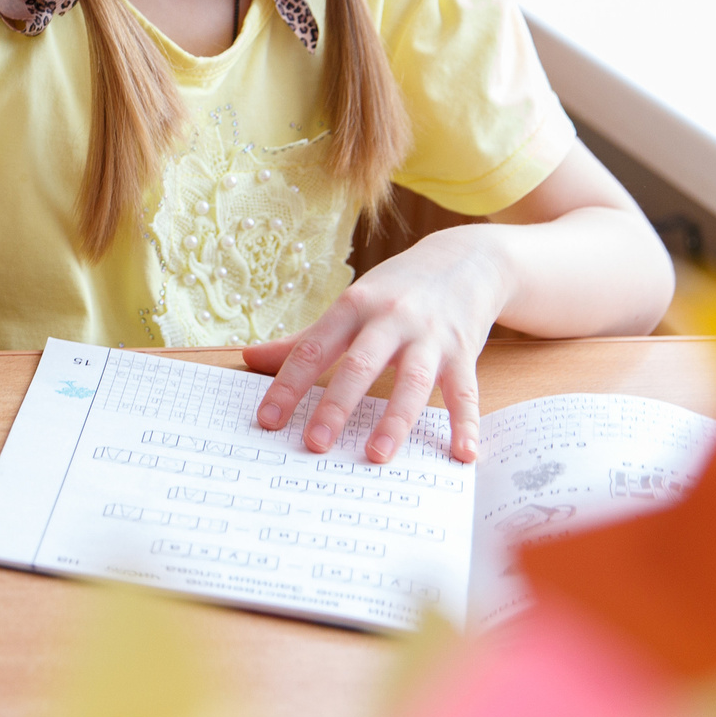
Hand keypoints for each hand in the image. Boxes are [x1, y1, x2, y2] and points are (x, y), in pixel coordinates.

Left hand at [241, 226, 508, 463]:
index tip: (268, 419)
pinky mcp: (464, 352)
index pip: (313, 348)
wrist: (466, 260)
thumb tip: (249, 359)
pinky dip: (465, 424)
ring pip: (412, 382)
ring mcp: (430, 337)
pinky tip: (461, 455)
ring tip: (377, 456)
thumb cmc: (397, 289)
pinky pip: (464, 392)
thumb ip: (305, 339)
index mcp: (354, 307)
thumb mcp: (351, 304)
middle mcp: (391, 320)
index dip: (289, 384)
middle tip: (314, 444)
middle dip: (336, 405)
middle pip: (360, 364)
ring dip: (395, 421)